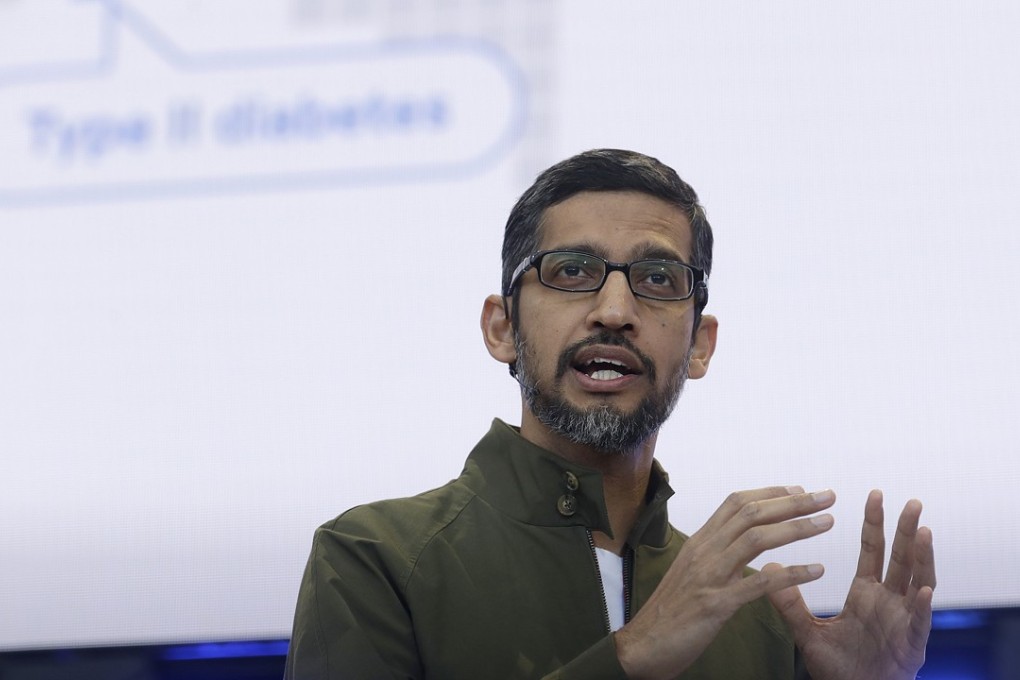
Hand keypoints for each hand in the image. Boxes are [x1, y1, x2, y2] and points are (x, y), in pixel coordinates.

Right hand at [615, 486, 835, 679]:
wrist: (643, 645)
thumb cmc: (671, 611)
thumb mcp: (691, 572)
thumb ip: (714, 554)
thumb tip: (738, 540)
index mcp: (699, 542)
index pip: (736, 502)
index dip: (770, 492)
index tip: (799, 490)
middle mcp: (704, 551)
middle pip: (752, 513)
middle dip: (793, 502)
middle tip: (826, 496)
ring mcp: (709, 575)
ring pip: (757, 539)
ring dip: (797, 528)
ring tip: (828, 523)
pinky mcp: (717, 604)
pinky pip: (761, 583)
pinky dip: (792, 573)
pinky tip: (817, 571)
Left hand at [764, 490, 935, 679]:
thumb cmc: (839, 666)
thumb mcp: (809, 632)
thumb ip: (789, 602)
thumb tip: (766, 567)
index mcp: (866, 592)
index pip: (871, 550)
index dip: (874, 523)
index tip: (873, 494)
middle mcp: (888, 600)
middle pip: (900, 558)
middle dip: (906, 530)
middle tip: (911, 501)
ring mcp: (902, 621)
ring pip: (917, 582)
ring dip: (922, 557)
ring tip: (923, 531)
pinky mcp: (911, 645)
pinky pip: (918, 623)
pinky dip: (921, 605)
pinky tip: (925, 588)